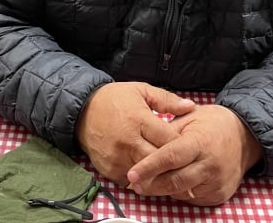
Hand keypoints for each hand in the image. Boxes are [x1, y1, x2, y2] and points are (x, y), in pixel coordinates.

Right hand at [76, 82, 194, 185]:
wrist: (82, 111)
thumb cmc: (114, 99)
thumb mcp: (141, 91)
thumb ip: (167, 100)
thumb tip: (190, 106)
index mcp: (139, 120)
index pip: (168, 139)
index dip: (182, 144)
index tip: (189, 145)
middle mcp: (128, 141)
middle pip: (159, 161)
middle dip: (173, 164)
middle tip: (184, 164)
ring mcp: (118, 158)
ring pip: (147, 175)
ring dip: (159, 175)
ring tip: (170, 172)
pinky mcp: (109, 170)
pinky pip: (131, 181)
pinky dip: (142, 179)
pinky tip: (150, 174)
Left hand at [126, 104, 262, 205]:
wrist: (244, 137)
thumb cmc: (213, 124)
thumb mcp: (189, 117)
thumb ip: (167, 130)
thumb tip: (144, 142)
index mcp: (200, 142)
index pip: (170, 157)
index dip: (149, 166)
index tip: (132, 173)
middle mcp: (210, 164)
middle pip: (174, 181)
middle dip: (151, 184)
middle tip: (134, 183)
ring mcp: (216, 182)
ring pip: (182, 192)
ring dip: (163, 190)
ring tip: (147, 184)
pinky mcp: (219, 194)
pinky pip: (193, 198)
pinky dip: (179, 192)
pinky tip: (170, 184)